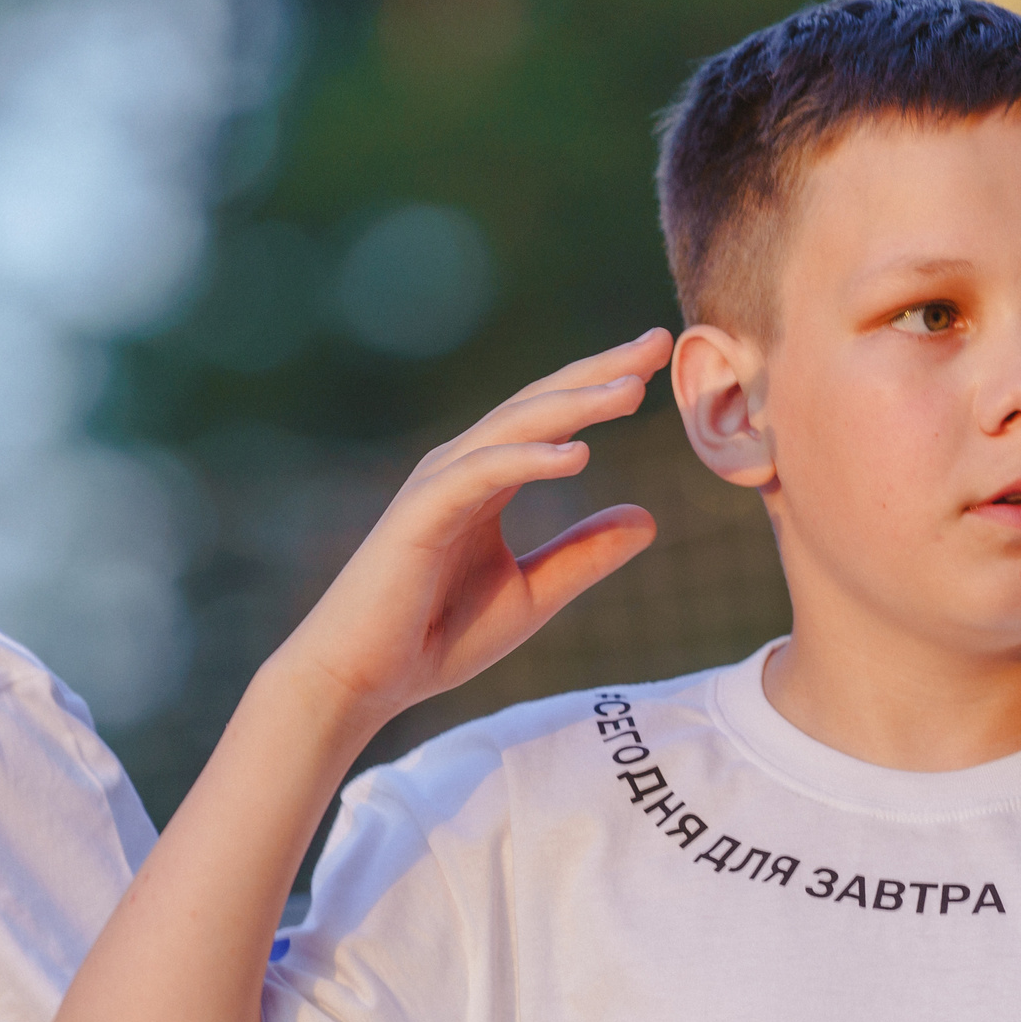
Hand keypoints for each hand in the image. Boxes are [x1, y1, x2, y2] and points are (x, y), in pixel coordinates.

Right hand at [274, 327, 671, 725]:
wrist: (363, 678)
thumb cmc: (437, 635)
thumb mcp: (532, 594)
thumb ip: (584, 554)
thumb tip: (649, 518)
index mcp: (490, 480)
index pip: (554, 419)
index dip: (602, 385)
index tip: (657, 359)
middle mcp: (464, 468)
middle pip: (539, 403)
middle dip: (597, 371)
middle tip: (657, 343)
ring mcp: (439, 485)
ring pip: (513, 427)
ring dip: (574, 406)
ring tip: (630, 391)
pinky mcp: (420, 514)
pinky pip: (481, 474)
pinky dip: (527, 459)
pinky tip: (576, 454)